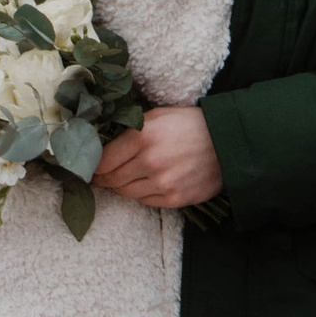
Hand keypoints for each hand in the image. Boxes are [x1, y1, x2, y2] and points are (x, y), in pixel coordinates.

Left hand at [96, 105, 223, 210]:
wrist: (227, 143)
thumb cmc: (189, 123)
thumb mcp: (157, 115)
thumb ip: (129, 130)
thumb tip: (102, 145)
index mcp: (142, 136)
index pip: (103, 160)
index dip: (92, 165)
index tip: (88, 167)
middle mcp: (150, 162)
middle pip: (111, 178)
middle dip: (102, 178)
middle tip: (98, 177)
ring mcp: (163, 183)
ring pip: (126, 192)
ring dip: (120, 186)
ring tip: (121, 179)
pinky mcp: (174, 199)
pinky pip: (145, 201)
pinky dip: (141, 193)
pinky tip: (144, 183)